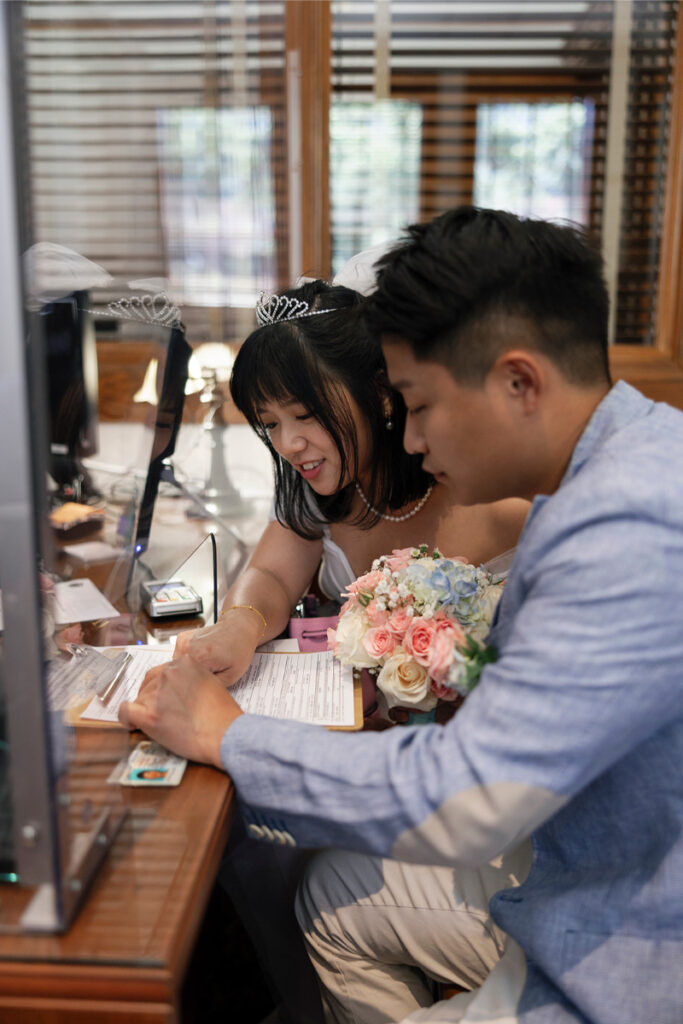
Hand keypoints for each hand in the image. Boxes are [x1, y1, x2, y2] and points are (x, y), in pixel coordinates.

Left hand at [118, 655, 242, 767]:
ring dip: (145, 710)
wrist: (225, 734)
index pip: (160, 672)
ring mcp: (157, 693)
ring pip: (139, 699)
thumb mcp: (211, 682)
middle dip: (151, 698)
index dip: (160, 687)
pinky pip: (126, 713)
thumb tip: (178, 689)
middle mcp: (167, 673)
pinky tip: (133, 724)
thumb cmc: (222, 714)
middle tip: (161, 712)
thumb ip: (191, 678)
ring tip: (160, 724)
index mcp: (184, 662)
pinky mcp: (149, 715)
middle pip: (148, 684)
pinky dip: (126, 719)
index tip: (163, 698)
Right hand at [174, 618, 256, 687]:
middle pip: (181, 675)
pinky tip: (201, 658)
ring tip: (206, 665)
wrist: (239, 628)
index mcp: (200, 657)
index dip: (196, 688)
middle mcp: (188, 648)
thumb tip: (197, 695)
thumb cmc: (239, 649)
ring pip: (178, 667)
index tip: (205, 687)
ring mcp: (183, 642)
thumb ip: (211, 687)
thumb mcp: (232, 676)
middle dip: (192, 679)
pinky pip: (179, 657)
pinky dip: (188, 661)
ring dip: (188, 670)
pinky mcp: (181, 639)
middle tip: (208, 675)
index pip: (188, 683)